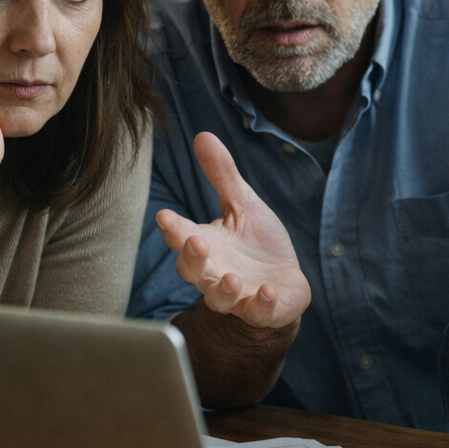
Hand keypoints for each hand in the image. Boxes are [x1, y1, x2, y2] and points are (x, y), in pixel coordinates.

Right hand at [156, 132, 310, 328]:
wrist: (283, 283)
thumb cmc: (256, 243)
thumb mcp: (242, 204)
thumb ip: (223, 176)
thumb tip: (203, 135)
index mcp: (206, 245)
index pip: (181, 236)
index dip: (173, 228)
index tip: (164, 216)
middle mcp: (214, 273)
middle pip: (192, 270)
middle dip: (192, 257)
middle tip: (196, 242)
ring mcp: (237, 295)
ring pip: (219, 298)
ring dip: (223, 289)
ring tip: (230, 279)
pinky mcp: (263, 310)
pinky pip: (258, 312)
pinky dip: (261, 304)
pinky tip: (267, 292)